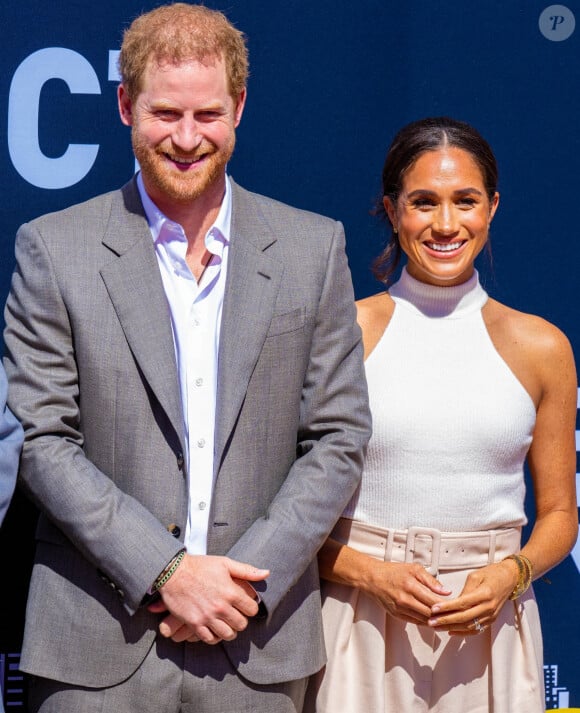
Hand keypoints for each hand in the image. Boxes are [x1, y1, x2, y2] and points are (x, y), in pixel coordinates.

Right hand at [147, 554, 268, 644]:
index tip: (245, 605)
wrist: (173, 572)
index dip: (250, 607)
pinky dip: (214, 636)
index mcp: (231, 592)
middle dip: (241, 620)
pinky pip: (210, 639)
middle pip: (242, 625)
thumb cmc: (200, 566)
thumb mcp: (225, 563)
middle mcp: (221, 607)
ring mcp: (208, 617)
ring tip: (226, 623)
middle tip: (235, 615)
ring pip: (228, 635)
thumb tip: (266, 573)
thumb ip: (247, 571)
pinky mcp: (195, 624)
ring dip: (229, 630)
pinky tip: (214, 628)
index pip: (252, 609)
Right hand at [364, 561, 450, 624]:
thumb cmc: (393, 572)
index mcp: (411, 586)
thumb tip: (446, 591)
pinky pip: (415, 622)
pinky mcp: (397, 615)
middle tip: (453, 614)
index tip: (455, 606)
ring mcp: (400, 609)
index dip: (447, 607)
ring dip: (435, 620)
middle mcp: (405, 600)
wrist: (372, 578)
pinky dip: (425, 621)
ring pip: (424, 620)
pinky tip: (431, 618)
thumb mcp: (414, 569)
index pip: (434, 602)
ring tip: (445, 617)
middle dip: (443, 615)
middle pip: (430, 614)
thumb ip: (431, 580)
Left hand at [428, 559, 517, 634]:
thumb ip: (464, 590)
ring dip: (451, 628)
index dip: (446, 607)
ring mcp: (491, 615)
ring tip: (437, 627)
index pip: (462, 603)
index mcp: (484, 594)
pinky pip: (476, 629)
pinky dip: (463, 632)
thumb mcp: (475, 576)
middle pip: (464, 618)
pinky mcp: (491, 620)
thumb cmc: (492, 574)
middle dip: (446, 621)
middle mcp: (488, 607)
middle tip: (432, 621)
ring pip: (468, 626)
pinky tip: (451, 631)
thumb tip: (453, 603)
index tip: (434, 609)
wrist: (509, 579)